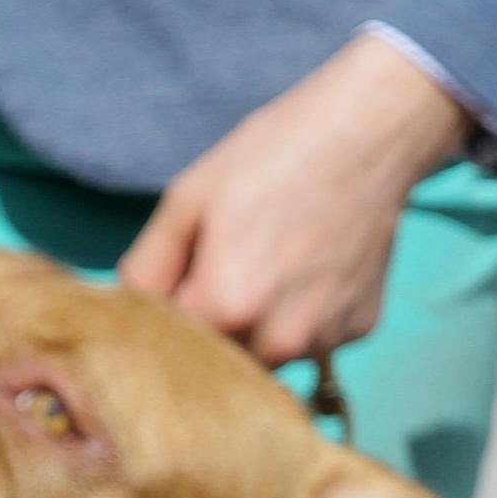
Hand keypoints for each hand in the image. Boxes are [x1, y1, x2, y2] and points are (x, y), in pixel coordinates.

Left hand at [119, 34, 475, 368]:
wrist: (367, 135)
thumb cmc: (272, 156)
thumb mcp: (188, 200)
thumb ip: (148, 269)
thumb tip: (129, 314)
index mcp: (227, 307)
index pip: (173, 347)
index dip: (166, 321)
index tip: (173, 290)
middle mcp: (279, 339)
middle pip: (223, 362)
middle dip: (213, 331)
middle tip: (222, 273)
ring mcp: (324, 339)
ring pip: (269, 358)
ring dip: (258, 330)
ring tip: (272, 265)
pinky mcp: (359, 331)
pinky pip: (314, 341)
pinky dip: (303, 317)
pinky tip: (310, 267)